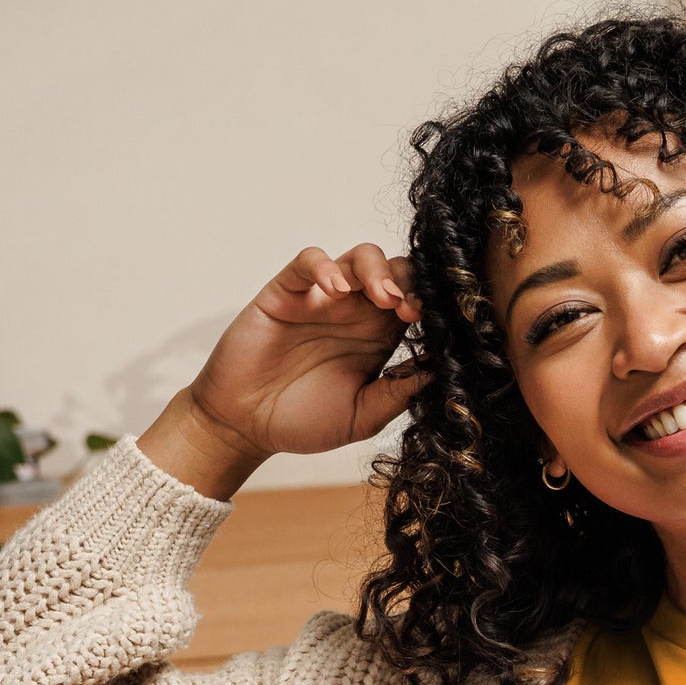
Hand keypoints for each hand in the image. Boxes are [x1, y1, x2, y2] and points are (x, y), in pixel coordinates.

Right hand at [186, 244, 429, 458]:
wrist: (246, 426)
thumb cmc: (303, 421)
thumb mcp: (362, 416)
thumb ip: (398, 394)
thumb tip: (439, 372)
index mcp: (379, 338)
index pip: (415, 303)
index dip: (428, 306)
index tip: (435, 325)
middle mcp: (355, 313)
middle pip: (395, 271)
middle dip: (410, 282)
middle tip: (410, 309)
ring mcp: (321, 299)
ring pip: (359, 257)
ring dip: (378, 270)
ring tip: (383, 297)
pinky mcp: (286, 292)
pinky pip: (307, 261)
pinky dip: (324, 266)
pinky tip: (335, 289)